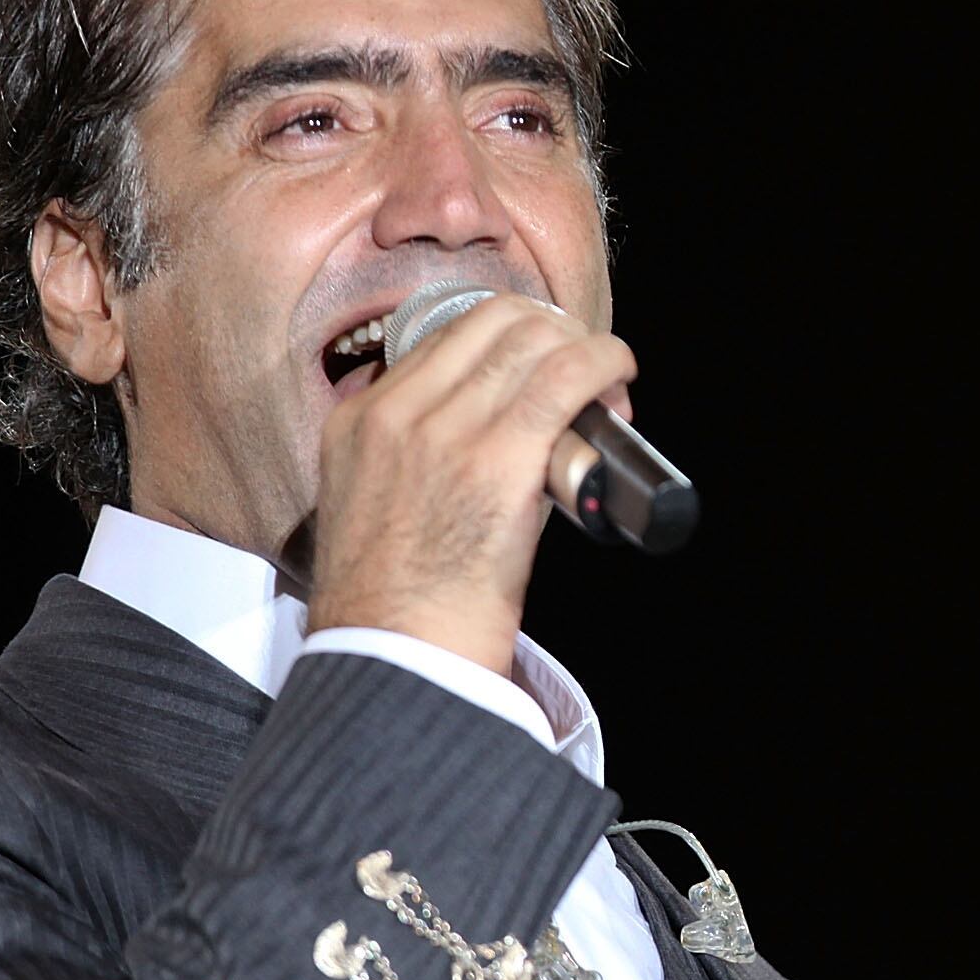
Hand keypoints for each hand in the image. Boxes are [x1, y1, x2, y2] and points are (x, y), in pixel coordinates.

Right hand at [306, 294, 634, 676]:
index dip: (509, 338)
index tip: (541, 366)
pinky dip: (605, 364)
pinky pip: (565, 376)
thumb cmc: (399, 606)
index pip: (444, 336)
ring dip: (587, 352)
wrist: (396, 657)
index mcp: (358, 421)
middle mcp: (395, 413)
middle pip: (492, 322)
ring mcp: (445, 431)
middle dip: (552, 335)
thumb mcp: (379, 506)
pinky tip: (620, 375)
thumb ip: (419, 458)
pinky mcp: (498, 457)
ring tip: (610, 389)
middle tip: (584, 375)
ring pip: (533, 340)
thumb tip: (496, 432)